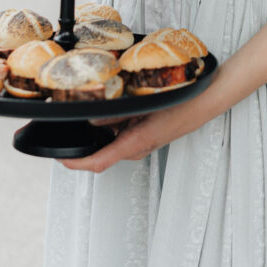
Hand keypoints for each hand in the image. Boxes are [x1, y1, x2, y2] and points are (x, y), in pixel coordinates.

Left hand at [59, 94, 209, 173]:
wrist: (204, 102)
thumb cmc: (182, 105)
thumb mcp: (143, 106)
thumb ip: (115, 115)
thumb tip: (92, 120)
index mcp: (134, 144)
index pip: (98, 163)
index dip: (76, 164)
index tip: (61, 160)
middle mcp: (136, 149)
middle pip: (101, 154)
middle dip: (83, 144)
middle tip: (67, 132)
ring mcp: (141, 144)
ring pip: (112, 142)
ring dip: (100, 132)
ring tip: (91, 114)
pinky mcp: (145, 136)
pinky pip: (122, 135)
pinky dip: (113, 126)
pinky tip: (114, 110)